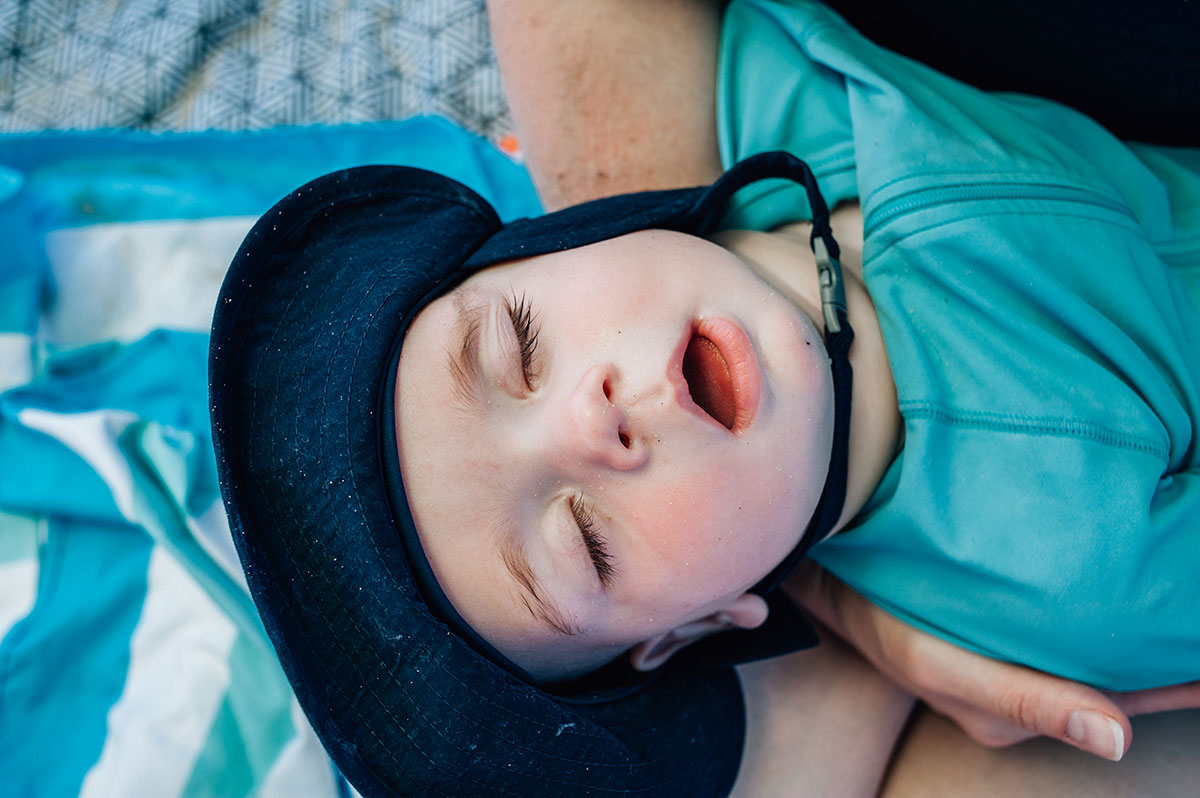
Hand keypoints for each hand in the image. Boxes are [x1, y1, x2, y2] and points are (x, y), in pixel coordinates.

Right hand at [787, 561, 1199, 760]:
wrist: (834, 580)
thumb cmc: (886, 624)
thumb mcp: (945, 666)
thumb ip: (1028, 700)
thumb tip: (1120, 740)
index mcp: (1029, 711)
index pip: (1130, 703)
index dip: (1179, 680)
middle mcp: (1033, 688)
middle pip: (1125, 677)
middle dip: (1173, 652)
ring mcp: (1021, 659)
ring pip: (1102, 645)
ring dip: (1146, 623)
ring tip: (1190, 594)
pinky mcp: (1008, 628)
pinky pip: (1072, 622)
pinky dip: (1107, 605)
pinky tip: (1129, 577)